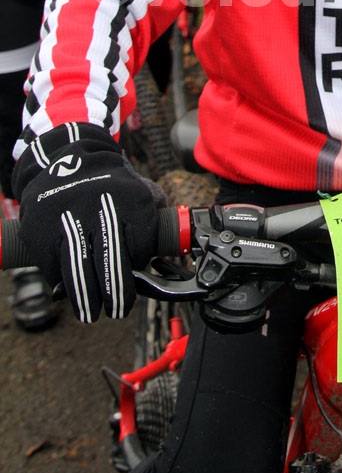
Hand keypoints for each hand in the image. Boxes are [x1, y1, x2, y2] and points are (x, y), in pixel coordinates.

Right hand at [13, 123, 163, 321]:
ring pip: (79, 269)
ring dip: (86, 298)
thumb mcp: (141, 189)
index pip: (142, 245)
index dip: (140, 262)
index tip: (137, 268)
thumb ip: (156, 218)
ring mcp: (68, 218)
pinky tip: (68, 287)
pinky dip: (61, 282)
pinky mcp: (41, 228)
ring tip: (91, 313)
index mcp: (132, 198)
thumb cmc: (111, 185)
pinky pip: (52, 266)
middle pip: (111, 261)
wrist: (67, 159)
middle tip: (118, 310)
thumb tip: (170, 254)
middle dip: (116, 293)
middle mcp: (100, 207)